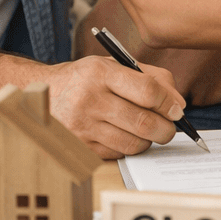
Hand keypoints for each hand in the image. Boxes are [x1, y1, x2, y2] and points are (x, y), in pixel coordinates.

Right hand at [41, 56, 184, 158]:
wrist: (42, 93)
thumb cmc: (87, 79)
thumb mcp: (115, 65)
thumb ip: (151, 78)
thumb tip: (178, 104)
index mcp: (101, 73)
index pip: (147, 91)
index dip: (168, 103)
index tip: (177, 110)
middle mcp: (89, 100)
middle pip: (143, 122)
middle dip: (166, 128)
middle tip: (169, 127)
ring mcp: (82, 126)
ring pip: (133, 143)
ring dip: (149, 140)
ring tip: (148, 131)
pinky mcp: (79, 147)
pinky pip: (118, 154)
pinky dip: (129, 148)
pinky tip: (125, 136)